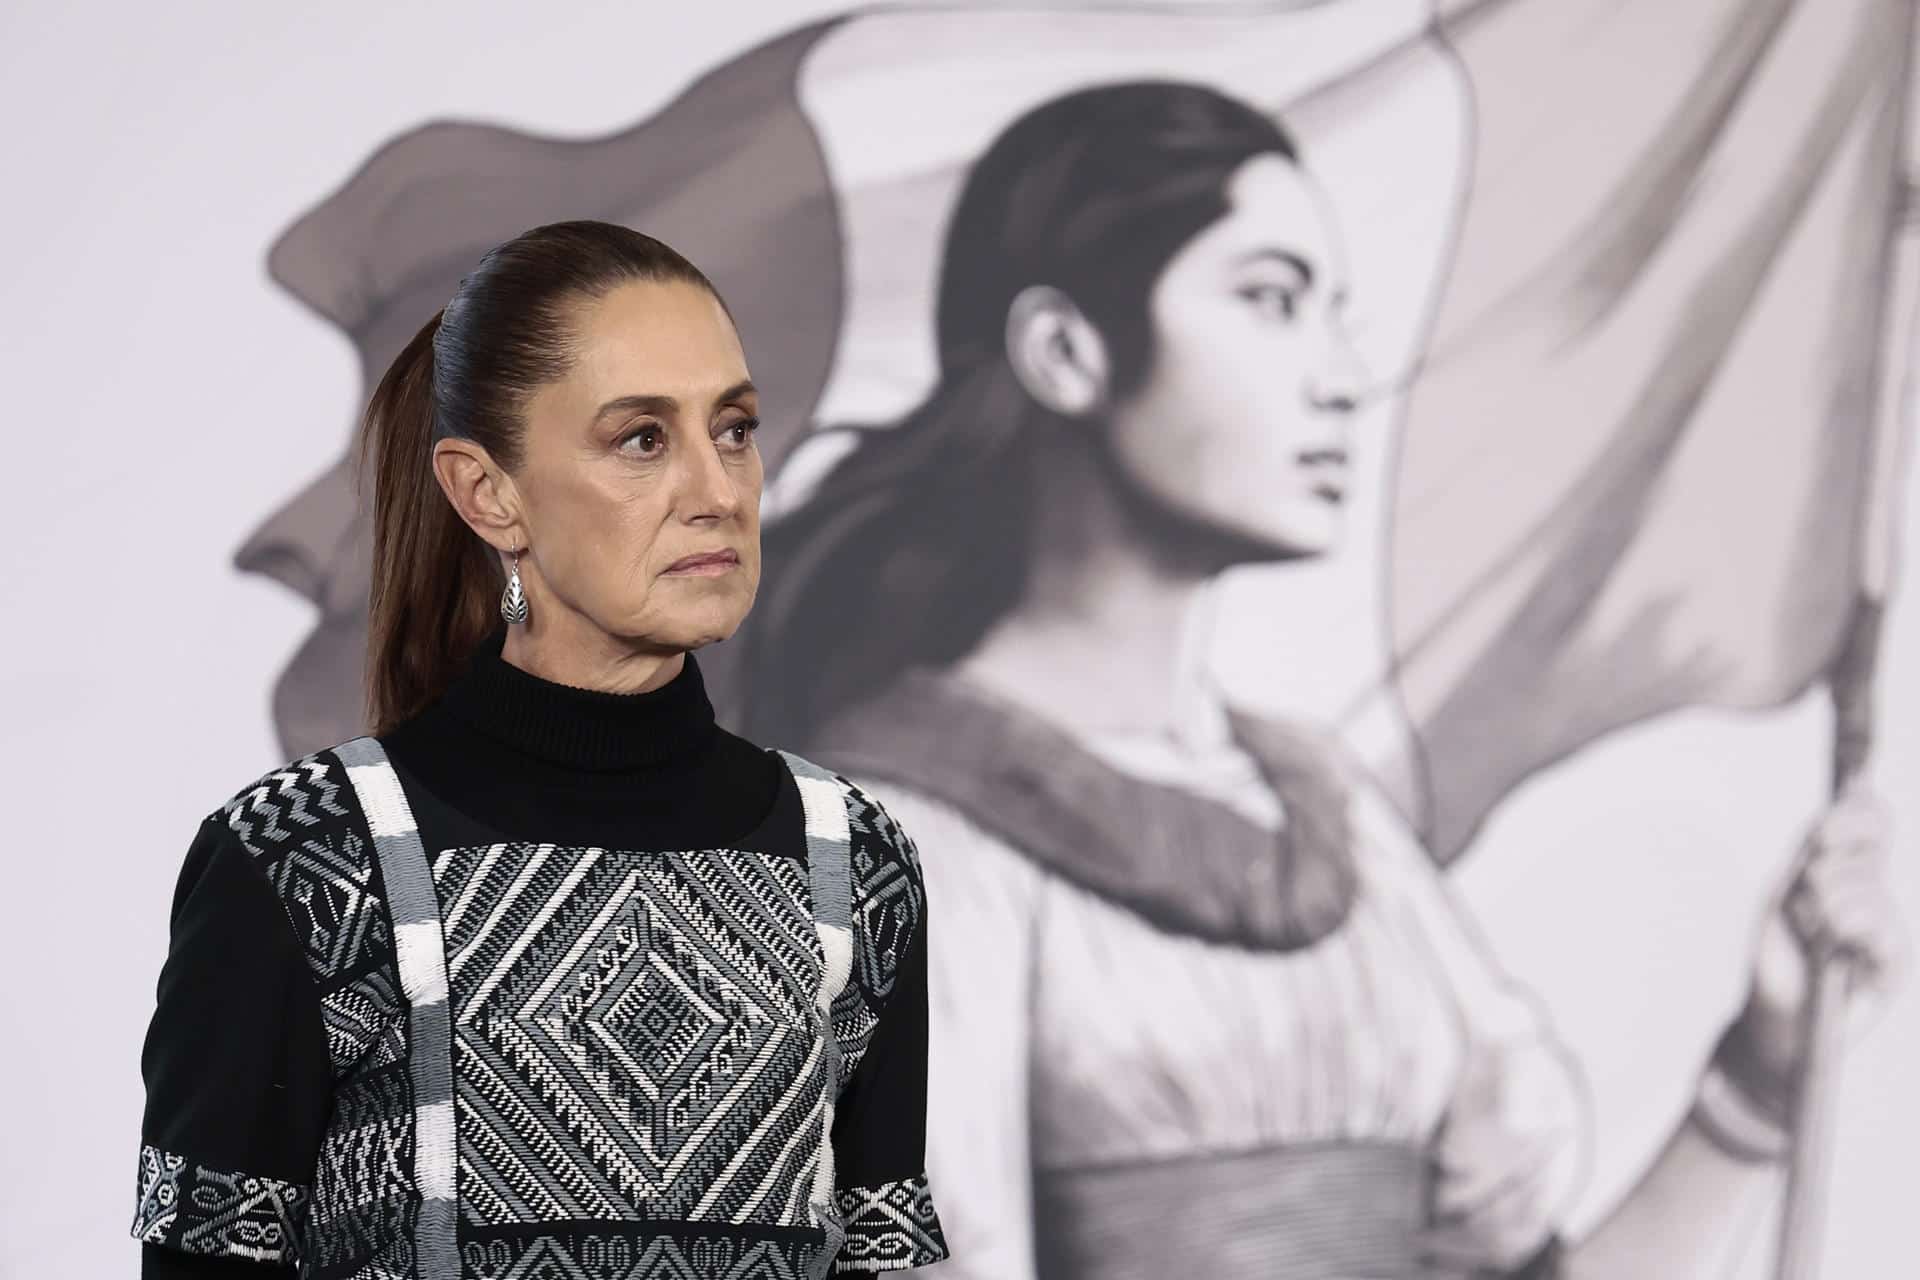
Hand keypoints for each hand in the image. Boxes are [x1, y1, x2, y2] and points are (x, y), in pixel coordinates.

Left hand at [1725, 780, 1907, 1099]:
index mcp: (1847, 870)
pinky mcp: (1896, 964)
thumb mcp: (1782, 895)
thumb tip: (1832, 816)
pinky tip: (1836, 946)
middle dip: (1829, 862)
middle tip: (1805, 895)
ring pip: (1868, 885)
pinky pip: (1882, 927)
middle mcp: (1874, 893)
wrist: (1775, 1017)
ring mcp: (1890, 927)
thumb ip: (1812, 855)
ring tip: (1812, 933)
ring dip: (1826, 905)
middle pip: (1873, 843)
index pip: (1872, 819)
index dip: (1855, 814)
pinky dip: (1850, 928)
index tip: (1820, 835)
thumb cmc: (1776, 957)